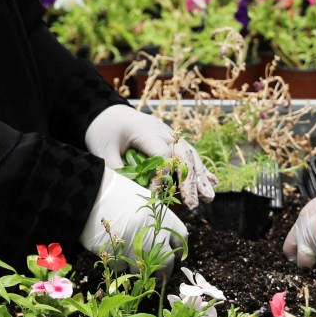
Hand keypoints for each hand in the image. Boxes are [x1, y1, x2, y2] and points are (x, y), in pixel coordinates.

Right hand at [78, 165, 187, 265]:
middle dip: (162, 272)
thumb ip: (154, 221)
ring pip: (143, 270)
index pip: (180, 238)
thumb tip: (162, 241)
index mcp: (162, 217)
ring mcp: (135, 247)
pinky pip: (122, 269)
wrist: (91, 193)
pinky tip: (113, 252)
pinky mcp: (117, 256)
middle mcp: (153, 235)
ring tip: (129, 261)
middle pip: (166, 263)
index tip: (173, 255)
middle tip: (156, 275)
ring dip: (138, 270)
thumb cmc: (116, 194)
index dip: (178, 250)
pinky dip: (119, 265)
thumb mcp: (142, 201)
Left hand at [84, 103, 215, 207]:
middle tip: (192, 204)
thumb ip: (118, 171)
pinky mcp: (170, 139)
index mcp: (145, 132)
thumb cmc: (103, 132)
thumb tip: (132, 194)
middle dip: (189, 180)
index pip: (161, 154)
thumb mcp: (104, 152)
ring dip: (200, 177)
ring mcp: (168, 134)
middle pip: (182, 155)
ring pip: (190, 155)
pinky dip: (200, 168)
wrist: (107, 112)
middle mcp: (162, 132)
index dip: (161, 175)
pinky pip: (189, 153)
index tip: (155, 193)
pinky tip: (211, 182)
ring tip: (209, 198)